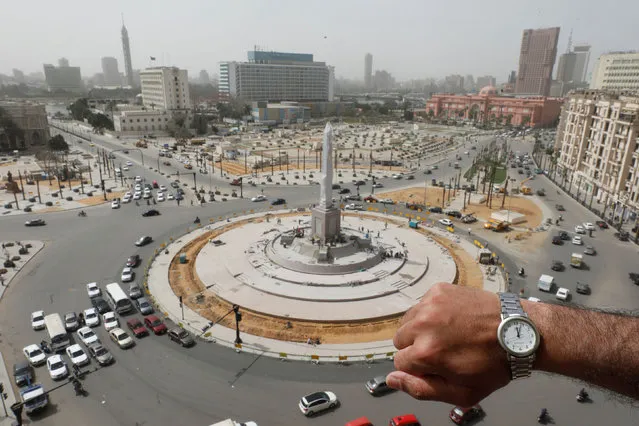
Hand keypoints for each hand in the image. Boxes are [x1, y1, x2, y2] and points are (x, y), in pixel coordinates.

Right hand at [387, 283, 509, 406]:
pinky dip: (431, 313)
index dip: (418, 368)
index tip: (437, 365)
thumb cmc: (492, 365)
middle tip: (442, 350)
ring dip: (421, 329)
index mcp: (426, 353)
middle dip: (416, 348)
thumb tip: (392, 380)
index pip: (399, 363)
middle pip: (399, 340)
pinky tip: (452, 319)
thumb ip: (421, 389)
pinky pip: (421, 304)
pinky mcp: (438, 290)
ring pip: (408, 321)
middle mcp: (423, 324)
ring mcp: (430, 303)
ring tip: (447, 334)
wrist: (516, 331)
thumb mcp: (461, 392)